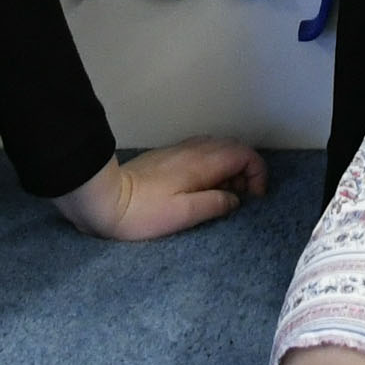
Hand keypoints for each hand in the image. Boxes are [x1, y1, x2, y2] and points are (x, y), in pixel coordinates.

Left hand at [53, 138, 267, 241]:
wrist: (106, 200)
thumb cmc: (144, 212)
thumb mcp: (184, 214)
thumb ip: (216, 204)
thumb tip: (235, 199)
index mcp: (202, 162)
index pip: (245, 154)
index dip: (258, 174)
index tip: (252, 199)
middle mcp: (195, 149)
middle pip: (235, 149)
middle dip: (246, 172)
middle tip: (240, 200)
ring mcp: (181, 150)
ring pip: (219, 150)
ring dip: (229, 171)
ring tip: (222, 198)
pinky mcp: (169, 157)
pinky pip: (203, 154)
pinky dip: (213, 169)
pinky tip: (202, 190)